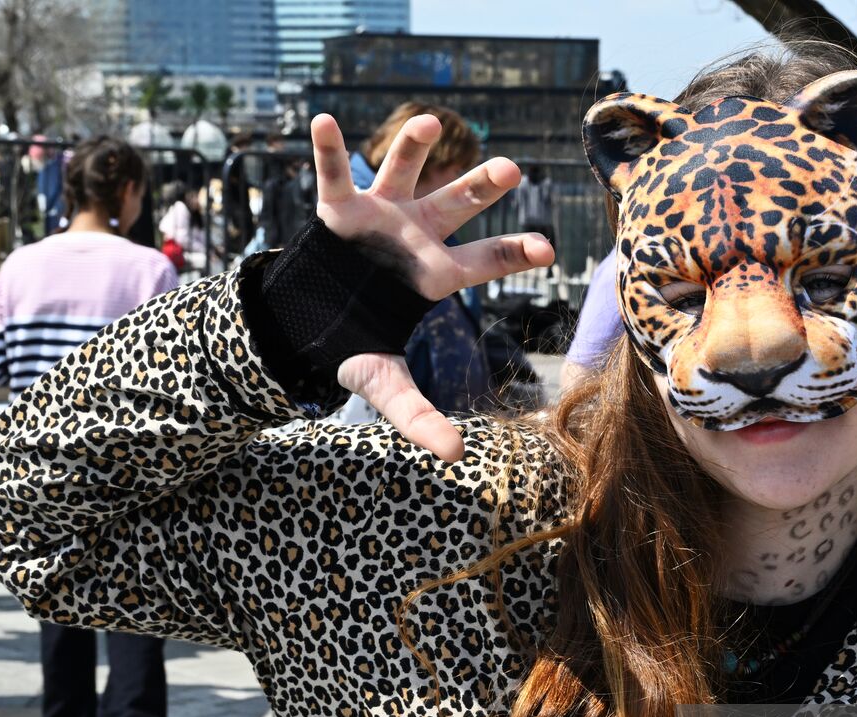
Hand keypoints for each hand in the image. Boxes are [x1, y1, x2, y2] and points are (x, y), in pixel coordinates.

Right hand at [309, 113, 553, 460]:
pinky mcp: (338, 207)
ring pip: (403, 172)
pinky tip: (322, 120)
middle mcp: (417, 236)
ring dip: (415, 146)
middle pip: (458, 205)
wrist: (307, 321)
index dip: (515, 253)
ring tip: (432, 123)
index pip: (486, 261)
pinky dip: (326, 149)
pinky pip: (331, 174)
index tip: (549, 249)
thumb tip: (454, 455)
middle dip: (484, 187)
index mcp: (436, 275)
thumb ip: (418, 416)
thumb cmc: (358, 343)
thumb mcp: (385, 385)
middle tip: (514, 169)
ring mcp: (380, 215)